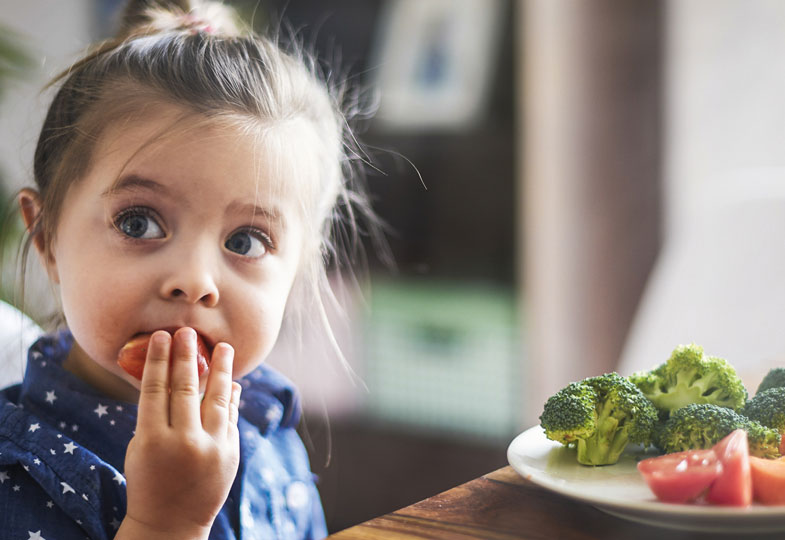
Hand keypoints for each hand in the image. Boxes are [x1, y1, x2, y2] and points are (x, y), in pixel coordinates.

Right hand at [116, 328, 240, 539]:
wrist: (170, 523)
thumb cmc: (148, 480)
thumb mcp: (140, 448)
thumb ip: (156, 415)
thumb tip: (174, 377)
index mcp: (152, 440)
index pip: (155, 390)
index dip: (158, 360)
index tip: (162, 336)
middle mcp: (183, 442)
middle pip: (186, 388)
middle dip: (187, 356)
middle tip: (188, 332)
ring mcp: (211, 448)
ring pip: (218, 398)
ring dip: (221, 369)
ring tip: (224, 347)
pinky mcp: (230, 454)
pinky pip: (231, 417)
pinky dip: (232, 398)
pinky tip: (232, 381)